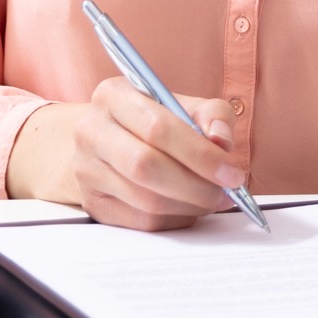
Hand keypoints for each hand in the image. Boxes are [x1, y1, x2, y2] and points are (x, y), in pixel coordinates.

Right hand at [75, 77, 244, 230]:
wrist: (105, 140)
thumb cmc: (151, 121)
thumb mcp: (183, 104)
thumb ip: (212, 116)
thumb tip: (222, 142)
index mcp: (114, 96)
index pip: (158, 128)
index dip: (200, 155)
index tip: (231, 173)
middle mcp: (92, 130)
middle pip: (146, 167)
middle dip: (196, 186)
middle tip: (225, 194)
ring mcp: (86, 170)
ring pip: (146, 200)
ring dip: (189, 206)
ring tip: (211, 199)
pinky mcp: (93, 202)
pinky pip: (141, 221)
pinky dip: (174, 219)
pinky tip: (186, 207)